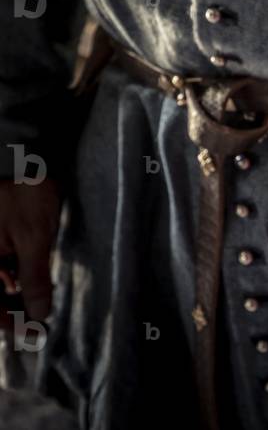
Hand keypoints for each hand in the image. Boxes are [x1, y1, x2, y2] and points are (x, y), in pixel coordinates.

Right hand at [0, 179, 59, 327]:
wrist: (22, 156)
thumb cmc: (26, 194)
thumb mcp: (35, 239)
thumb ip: (34, 279)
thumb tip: (39, 315)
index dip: (6, 324)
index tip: (31, 334)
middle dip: (6, 310)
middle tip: (33, 319)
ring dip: (5, 295)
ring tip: (31, 300)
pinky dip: (4, 276)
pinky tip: (18, 280)